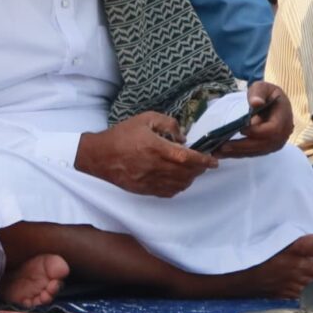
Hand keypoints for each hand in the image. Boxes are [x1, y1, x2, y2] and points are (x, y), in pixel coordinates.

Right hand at [75, 112, 214, 196]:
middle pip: (186, 173)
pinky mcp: (144, 190)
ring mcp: (149, 181)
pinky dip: (178, 187)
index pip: (187, 158)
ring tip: (193, 170)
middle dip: (200, 169)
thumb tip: (183, 137)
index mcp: (156, 148)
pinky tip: (179, 180)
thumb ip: (168, 124)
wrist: (99, 156)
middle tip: (205, 163)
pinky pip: (168, 193)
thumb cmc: (122, 134)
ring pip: (179, 185)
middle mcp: (154, 167)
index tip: (214, 161)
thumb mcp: (145, 119)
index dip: (204, 160)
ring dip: (190, 178)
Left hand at [219, 83, 293, 158]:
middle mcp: (283, 134)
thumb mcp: (262, 87)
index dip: (257, 132)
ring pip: (257, 151)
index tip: (241, 129)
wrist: (274, 103)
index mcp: (284, 117)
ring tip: (218, 152)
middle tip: (222, 147)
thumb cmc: (267, 94)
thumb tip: (256, 103)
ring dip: (237, 152)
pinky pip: (254, 152)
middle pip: (263, 144)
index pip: (273, 130)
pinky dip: (239, 154)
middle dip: (242, 146)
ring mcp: (276, 143)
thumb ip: (258, 93)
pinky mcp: (268, 148)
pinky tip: (224, 154)